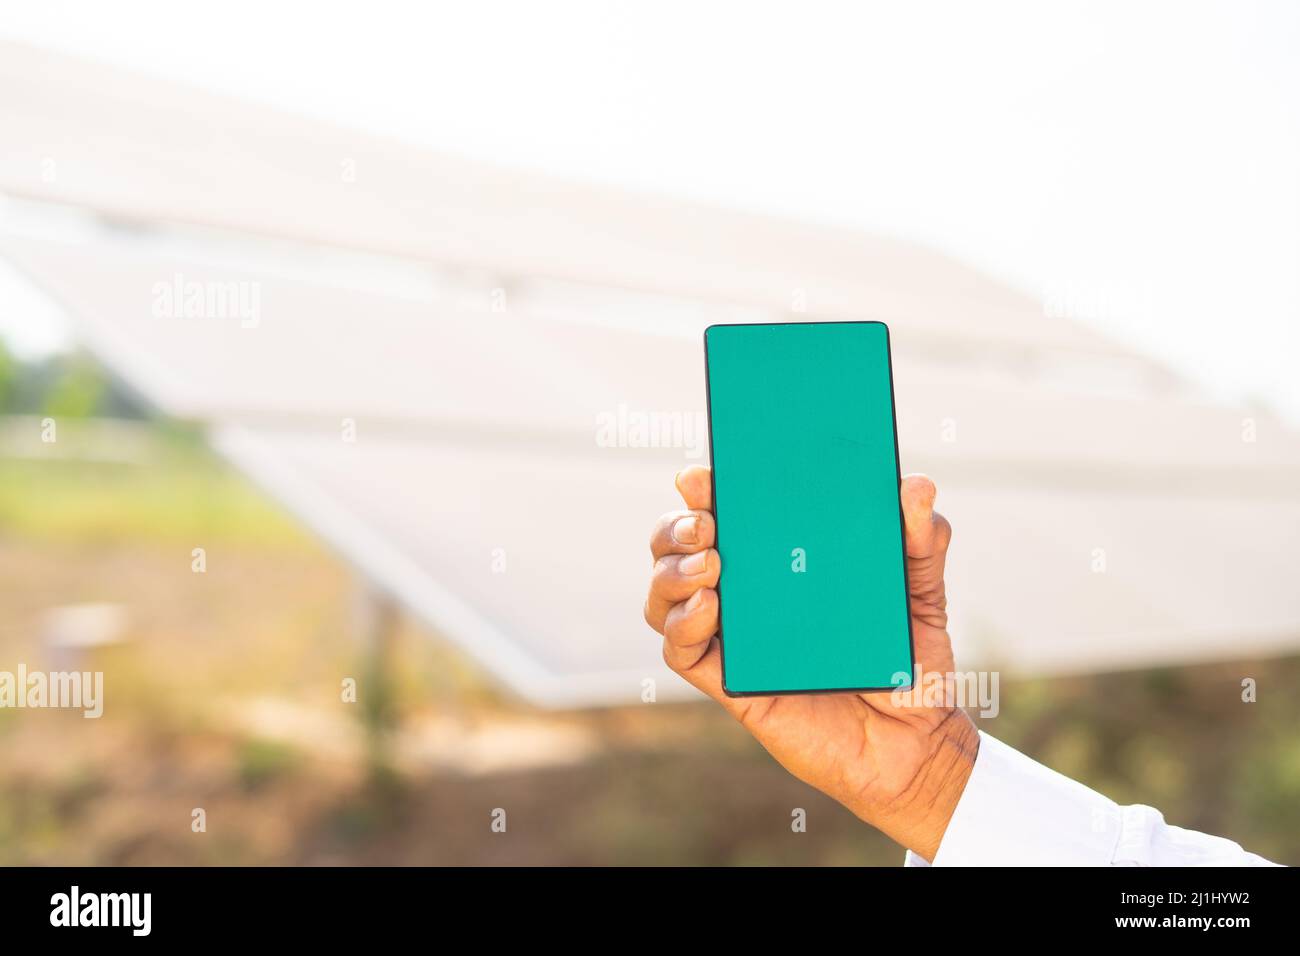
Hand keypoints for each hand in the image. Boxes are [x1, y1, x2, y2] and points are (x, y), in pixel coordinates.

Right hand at [643, 466, 977, 860]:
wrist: (915, 743)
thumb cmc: (909, 661)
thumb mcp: (921, 592)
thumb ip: (921, 540)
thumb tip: (916, 485)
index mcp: (778, 559)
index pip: (725, 512)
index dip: (704, 489)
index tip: (706, 473)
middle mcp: (745, 593)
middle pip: (677, 546)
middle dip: (675, 524)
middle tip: (706, 522)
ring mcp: (732, 637)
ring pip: (665, 594)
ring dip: (671, 571)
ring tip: (709, 562)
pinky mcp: (728, 683)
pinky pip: (680, 651)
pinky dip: (682, 624)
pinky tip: (710, 607)